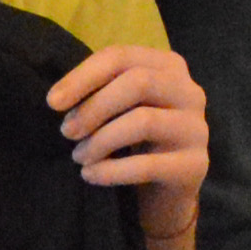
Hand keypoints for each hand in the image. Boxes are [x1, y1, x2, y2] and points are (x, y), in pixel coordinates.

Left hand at [51, 46, 206, 232]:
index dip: (84, 76)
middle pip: (138, 82)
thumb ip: (101, 92)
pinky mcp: (195, 165)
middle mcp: (190, 91)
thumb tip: (59, 97)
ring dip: (101, 140)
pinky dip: (111, 171)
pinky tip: (90, 175)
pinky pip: (148, 164)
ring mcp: (197, 128)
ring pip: (144, 121)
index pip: (122, 57)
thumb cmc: (137, 141)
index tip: (53, 102)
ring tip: (79, 156)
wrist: (166, 191)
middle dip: (94, 107)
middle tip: (67, 132)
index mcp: (169, 67)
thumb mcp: (120, 109)